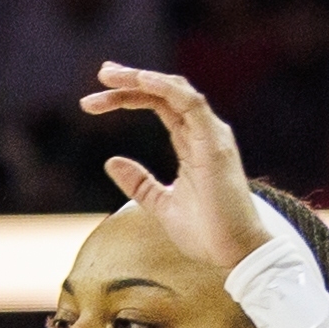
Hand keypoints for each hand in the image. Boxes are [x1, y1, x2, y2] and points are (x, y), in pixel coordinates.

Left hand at [83, 62, 270, 272]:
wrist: (234, 253)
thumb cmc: (206, 231)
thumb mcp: (160, 204)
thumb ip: (139, 182)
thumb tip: (111, 161)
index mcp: (192, 142)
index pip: (160, 106)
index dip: (129, 96)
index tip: (94, 99)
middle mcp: (203, 132)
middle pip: (165, 93)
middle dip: (131, 81)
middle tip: (100, 74)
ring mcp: (211, 135)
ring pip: (176, 91)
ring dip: (141, 79)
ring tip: (109, 75)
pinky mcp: (214, 144)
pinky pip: (191, 104)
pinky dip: (165, 89)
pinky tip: (140, 81)